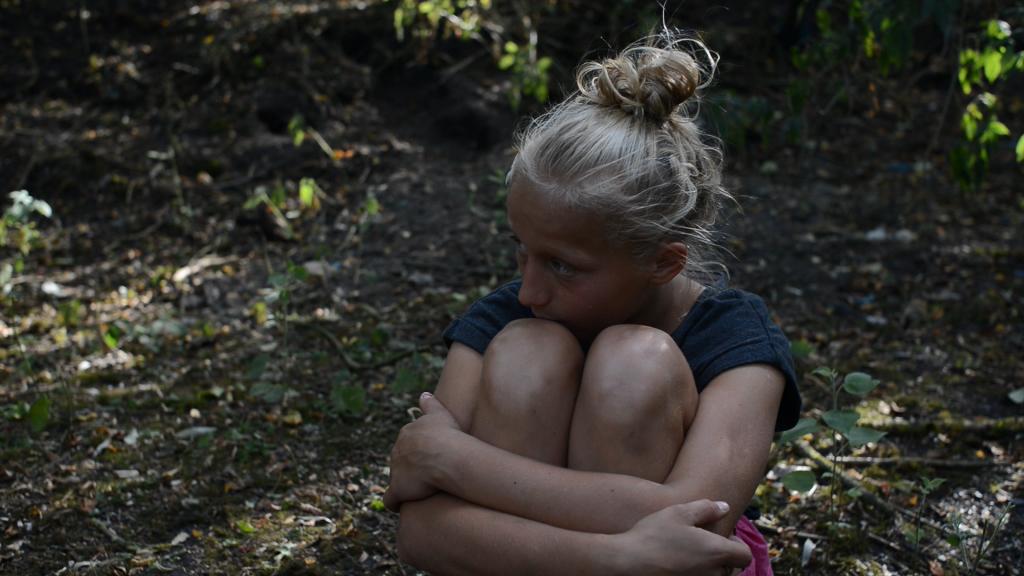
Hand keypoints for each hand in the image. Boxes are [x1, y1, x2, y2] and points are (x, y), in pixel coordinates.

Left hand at [383, 392, 462, 511]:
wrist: (446, 454)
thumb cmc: (448, 434)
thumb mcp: (440, 413)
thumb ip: (430, 404)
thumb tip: (423, 393)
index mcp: (406, 434)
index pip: (408, 444)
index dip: (418, 452)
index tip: (429, 458)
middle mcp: (397, 451)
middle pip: (401, 461)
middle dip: (410, 468)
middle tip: (428, 475)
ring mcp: (396, 471)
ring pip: (398, 479)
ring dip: (406, 485)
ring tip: (421, 492)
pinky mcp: (398, 489)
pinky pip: (391, 500)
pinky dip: (396, 503)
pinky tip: (403, 505)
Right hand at [611, 500, 751, 575]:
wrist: (629, 562)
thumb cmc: (654, 535)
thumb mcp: (679, 513)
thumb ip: (706, 509)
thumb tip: (725, 507)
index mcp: (717, 552)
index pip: (745, 556)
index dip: (737, 546)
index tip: (723, 538)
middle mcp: (713, 573)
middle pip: (729, 569)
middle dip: (721, 557)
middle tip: (702, 545)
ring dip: (708, 568)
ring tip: (689, 556)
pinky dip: (694, 574)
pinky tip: (678, 566)